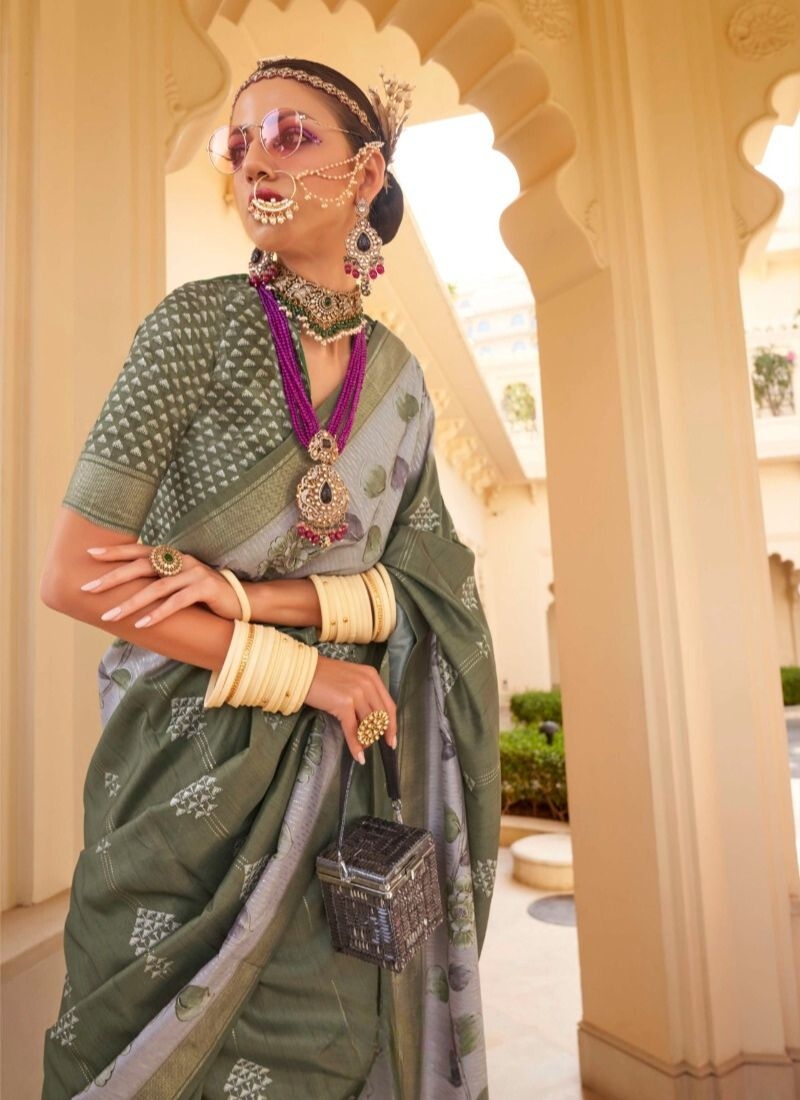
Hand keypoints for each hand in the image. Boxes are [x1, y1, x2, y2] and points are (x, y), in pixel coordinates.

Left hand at [80, 543, 241, 626]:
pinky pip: (177, 602)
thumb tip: (126, 590)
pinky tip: (141, 624)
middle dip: (113, 578)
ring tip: (109, 616)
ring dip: (130, 603)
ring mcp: (194, 573)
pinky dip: (158, 613)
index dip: (115, 551)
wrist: (240, 600)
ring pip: (156, 588)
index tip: (90, 554)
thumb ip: (159, 581)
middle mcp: (181, 560)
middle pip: (141, 566)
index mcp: (173, 556)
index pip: (139, 551)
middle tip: (89, 588)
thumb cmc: (204, 595)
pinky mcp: (205, 589)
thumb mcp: (179, 583)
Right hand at [304, 654, 397, 762]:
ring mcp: (357, 693)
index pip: (389, 705)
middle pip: (382, 717)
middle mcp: (368, 683)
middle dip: (380, 736)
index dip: (392, 725)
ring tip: (361, 748)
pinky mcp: (344, 703)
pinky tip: (358, 756)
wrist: (303, 672)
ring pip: (368, 725)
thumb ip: (364, 694)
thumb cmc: (324, 676)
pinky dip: (356, 746)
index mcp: (372, 676)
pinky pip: (353, 730)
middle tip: (373, 747)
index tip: (391, 740)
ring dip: (366, 740)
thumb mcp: (351, 679)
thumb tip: (370, 720)